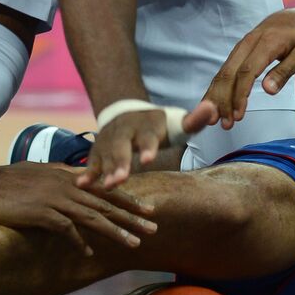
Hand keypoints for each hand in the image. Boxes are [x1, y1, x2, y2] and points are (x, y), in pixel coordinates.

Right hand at [0, 163, 156, 255]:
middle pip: (106, 203)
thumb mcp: (40, 172)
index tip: (148, 210)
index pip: (105, 188)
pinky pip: (66, 229)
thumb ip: (61, 176)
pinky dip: (78, 242)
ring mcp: (54, 199)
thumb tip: (78, 181)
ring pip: (93, 216)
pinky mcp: (40, 213)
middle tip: (154, 228)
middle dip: (132, 217)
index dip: (128, 199)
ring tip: (133, 244)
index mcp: (67, 176)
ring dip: (115, 231)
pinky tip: (88, 254)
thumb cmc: (5, 179)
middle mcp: (66, 186)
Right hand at [78, 102, 216, 189]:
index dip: (148, 146)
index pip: (149, 135)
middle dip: (121, 162)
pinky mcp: (98, 149)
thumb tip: (212, 108)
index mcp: (147, 124)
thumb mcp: (176, 122)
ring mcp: (109, 139)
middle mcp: (125, 130)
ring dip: (104, 170)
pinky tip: (82, 185)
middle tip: (121, 179)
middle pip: (122, 146)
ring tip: (107, 186)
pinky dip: (86, 172)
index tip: (149, 158)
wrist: (128, 114)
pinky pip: (91, 160)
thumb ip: (193, 120)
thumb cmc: (158, 126)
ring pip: (105, 154)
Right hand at [205, 8, 294, 127]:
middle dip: (224, 99)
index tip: (238, 115)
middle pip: (229, 72)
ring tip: (216, 119)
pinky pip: (226, 69)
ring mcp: (242, 45)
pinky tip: (215, 103)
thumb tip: (268, 91)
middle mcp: (249, 42)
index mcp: (267, 42)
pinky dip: (219, 87)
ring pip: (224, 71)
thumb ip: (285, 71)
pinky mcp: (240, 50)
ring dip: (218, 96)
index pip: (247, 71)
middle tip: (224, 124)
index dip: (240, 95)